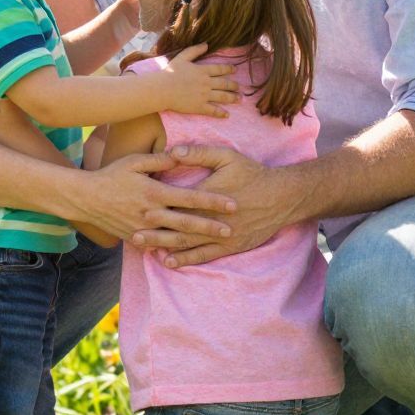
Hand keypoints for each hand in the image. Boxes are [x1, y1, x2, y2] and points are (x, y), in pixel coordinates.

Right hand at [74, 151, 235, 246]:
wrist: (85, 198)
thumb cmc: (112, 175)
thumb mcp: (135, 161)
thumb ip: (160, 159)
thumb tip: (181, 154)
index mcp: (155, 192)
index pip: (190, 197)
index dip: (212, 201)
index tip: (232, 204)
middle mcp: (151, 213)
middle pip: (188, 222)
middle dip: (211, 226)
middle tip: (231, 229)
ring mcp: (144, 229)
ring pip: (176, 238)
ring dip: (198, 240)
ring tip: (217, 243)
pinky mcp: (135, 239)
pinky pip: (159, 246)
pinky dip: (175, 250)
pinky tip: (191, 252)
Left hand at [130, 145, 310, 264]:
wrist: (281, 197)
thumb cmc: (252, 174)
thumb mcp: (227, 156)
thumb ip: (199, 153)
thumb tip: (173, 152)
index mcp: (208, 196)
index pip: (178, 204)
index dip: (158, 208)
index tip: (138, 209)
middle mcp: (212, 219)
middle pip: (178, 227)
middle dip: (154, 232)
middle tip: (132, 235)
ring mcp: (221, 235)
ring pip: (187, 244)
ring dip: (165, 247)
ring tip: (144, 249)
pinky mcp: (229, 246)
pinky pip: (204, 256)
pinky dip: (186, 259)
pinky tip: (170, 262)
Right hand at [156, 45, 239, 117]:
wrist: (162, 89)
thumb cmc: (170, 72)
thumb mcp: (182, 57)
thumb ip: (195, 50)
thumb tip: (207, 44)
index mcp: (203, 71)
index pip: (220, 69)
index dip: (229, 69)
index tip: (235, 70)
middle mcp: (206, 83)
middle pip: (224, 84)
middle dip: (233, 86)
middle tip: (239, 87)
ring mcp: (204, 95)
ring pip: (222, 97)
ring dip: (232, 98)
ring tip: (239, 99)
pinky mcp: (199, 106)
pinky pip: (213, 110)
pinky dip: (221, 113)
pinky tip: (227, 115)